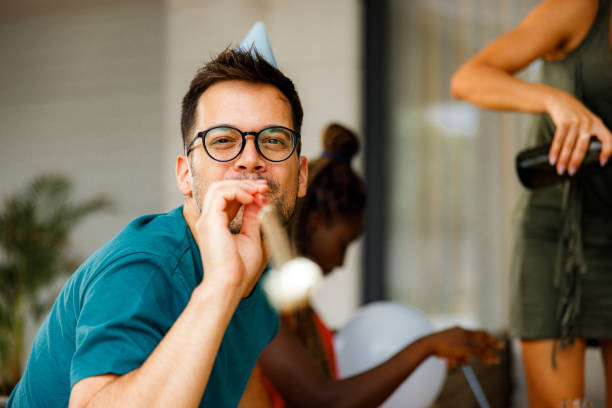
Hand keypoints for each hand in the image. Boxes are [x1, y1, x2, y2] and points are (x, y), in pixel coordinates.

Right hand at [195, 179, 268, 296]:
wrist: (230, 283)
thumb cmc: (240, 268)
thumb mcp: (251, 237)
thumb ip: (252, 218)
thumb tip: (257, 202)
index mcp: (218, 224)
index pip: (228, 197)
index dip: (246, 191)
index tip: (264, 193)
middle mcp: (210, 219)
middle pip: (221, 188)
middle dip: (244, 184)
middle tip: (263, 187)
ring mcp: (208, 219)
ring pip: (218, 187)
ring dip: (241, 185)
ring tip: (257, 191)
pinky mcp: (210, 221)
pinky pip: (220, 194)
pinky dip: (237, 191)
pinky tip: (251, 198)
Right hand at [424, 327, 502, 368]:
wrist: (429, 344)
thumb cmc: (436, 347)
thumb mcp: (449, 350)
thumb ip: (459, 355)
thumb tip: (466, 363)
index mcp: (460, 330)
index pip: (476, 332)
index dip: (485, 337)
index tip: (491, 341)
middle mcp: (464, 332)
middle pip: (482, 336)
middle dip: (492, 342)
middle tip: (501, 347)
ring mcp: (464, 339)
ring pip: (481, 346)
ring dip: (489, 353)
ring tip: (495, 361)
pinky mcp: (465, 347)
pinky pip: (478, 352)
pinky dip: (485, 357)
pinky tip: (490, 361)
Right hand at [546, 91, 611, 174]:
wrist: (560, 100)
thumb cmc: (575, 115)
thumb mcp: (588, 122)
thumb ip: (591, 135)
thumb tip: (588, 156)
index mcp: (598, 124)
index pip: (608, 139)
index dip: (607, 151)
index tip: (602, 162)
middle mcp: (589, 123)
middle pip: (582, 146)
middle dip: (576, 161)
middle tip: (571, 172)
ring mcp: (576, 122)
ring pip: (569, 145)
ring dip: (563, 159)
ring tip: (560, 169)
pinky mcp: (564, 122)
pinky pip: (559, 139)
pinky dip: (554, 151)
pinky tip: (552, 159)